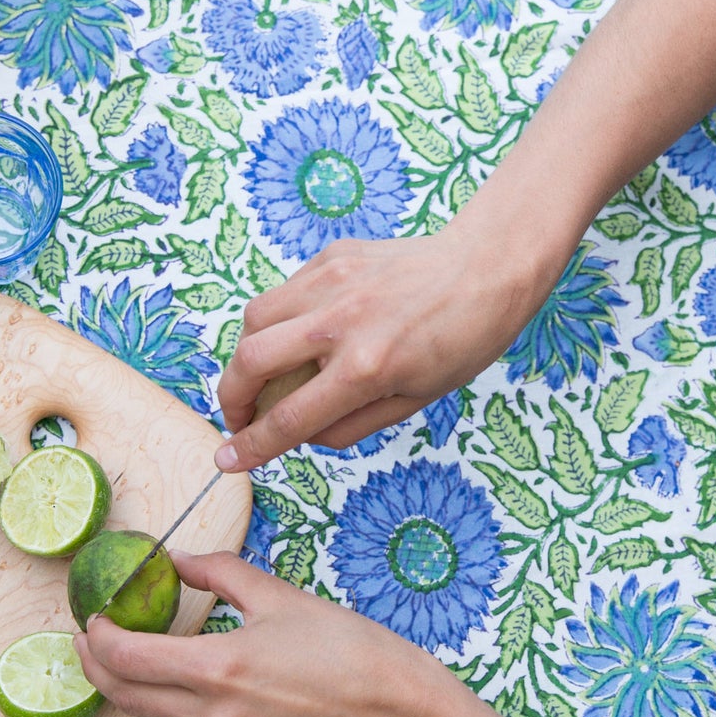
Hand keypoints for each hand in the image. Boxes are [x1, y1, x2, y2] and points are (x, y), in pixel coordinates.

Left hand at [74, 551, 443, 716]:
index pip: (128, 658)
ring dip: (130, 693)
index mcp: (219, 667)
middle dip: (97, 666)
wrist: (390, 708)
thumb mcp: (276, 595)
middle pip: (125, 696)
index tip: (94, 617)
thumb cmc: (344, 647)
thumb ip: (217, 573)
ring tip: (127, 663)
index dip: (99, 637)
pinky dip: (167, 714)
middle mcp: (214, 715)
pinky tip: (177, 690)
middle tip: (89, 639)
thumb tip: (177, 559)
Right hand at [214, 229, 549, 471]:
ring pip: (255, 319)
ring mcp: (332, 281)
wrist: (487, 267)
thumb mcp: (415, 401)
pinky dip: (280, 319)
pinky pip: (285, 293)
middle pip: (250, 360)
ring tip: (267, 374)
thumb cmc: (462, 340)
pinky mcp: (332, 256)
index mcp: (366, 368)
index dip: (251, 446)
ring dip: (248, 354)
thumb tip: (302, 437)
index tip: (227, 460)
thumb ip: (350, 425)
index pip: (289, 418)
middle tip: (240, 417)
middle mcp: (340, 321)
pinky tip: (304, 333)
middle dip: (231, 398)